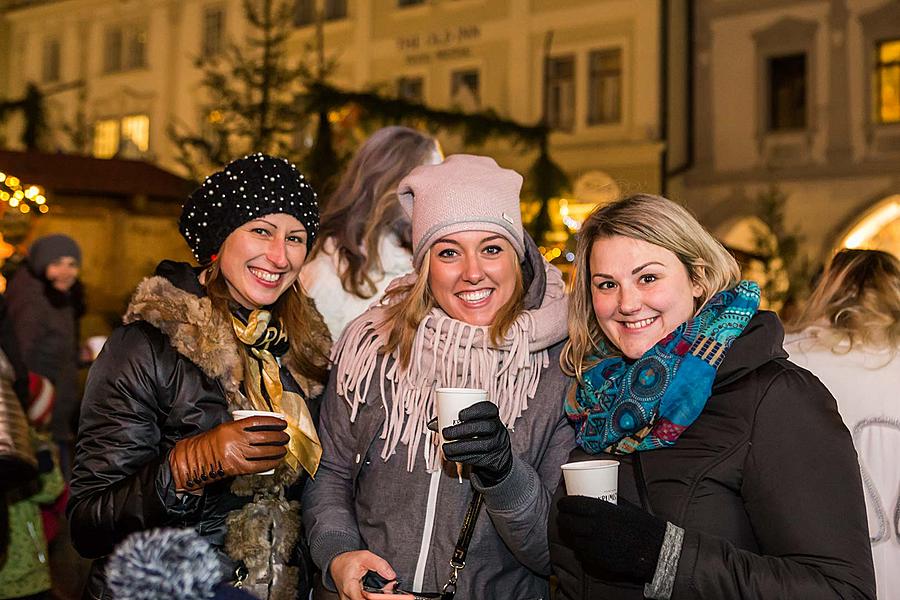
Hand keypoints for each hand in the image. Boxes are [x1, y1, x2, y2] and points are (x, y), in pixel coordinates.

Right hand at [168, 416, 288, 489]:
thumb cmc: (208, 444)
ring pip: (264, 451)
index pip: (258, 422)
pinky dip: (270, 463)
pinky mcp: (237, 468)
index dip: (273, 422)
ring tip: (283, 449)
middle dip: (279, 437)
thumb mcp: (224, 429)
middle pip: (264, 437)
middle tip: (285, 437)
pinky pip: (259, 465)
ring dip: (277, 450)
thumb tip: (261, 428)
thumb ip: (241, 428)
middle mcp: (235, 440)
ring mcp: (237, 455)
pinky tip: (276, 461)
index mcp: (232, 427)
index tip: (282, 423)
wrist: (193, 461)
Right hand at [330, 550, 411, 599]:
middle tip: (389, 588)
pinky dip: (373, 597)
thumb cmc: (347, 561)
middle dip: (379, 597)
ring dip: (376, 597)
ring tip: (385, 589)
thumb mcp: (364, 556)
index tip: (386, 594)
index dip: (376, 598)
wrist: (336, 565)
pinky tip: (379, 592)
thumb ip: (379, 564)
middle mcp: (348, 598)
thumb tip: (391, 575)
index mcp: (350, 587)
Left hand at [440, 401, 512, 485]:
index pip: (488, 408)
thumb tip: (431, 424)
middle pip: (485, 426)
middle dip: (464, 429)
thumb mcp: (471, 424)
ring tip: (445, 447)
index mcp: (492, 416)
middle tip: (446, 432)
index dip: (475, 410)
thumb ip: (452, 421)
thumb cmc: (478, 435)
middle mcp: (499, 429)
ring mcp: (499, 445)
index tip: (459, 414)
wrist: (496, 456)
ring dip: (461, 446)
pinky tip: (451, 456)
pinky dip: (463, 458)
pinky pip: (480, 458)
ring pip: (483, 444)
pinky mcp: (495, 459)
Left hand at [556, 495, 666, 582]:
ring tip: (573, 529)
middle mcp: (592, 527)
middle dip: (562, 517)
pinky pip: (581, 551)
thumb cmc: (641, 526)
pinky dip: (580, 546)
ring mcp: (593, 544)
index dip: (563, 503)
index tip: (563, 502)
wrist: (653, 550)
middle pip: (566, 521)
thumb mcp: (625, 507)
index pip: (571, 504)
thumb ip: (610, 500)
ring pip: (571, 538)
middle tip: (564, 515)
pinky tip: (584, 543)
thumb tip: (601, 493)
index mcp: (599, 510)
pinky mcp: (596, 559)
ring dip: (570, 533)